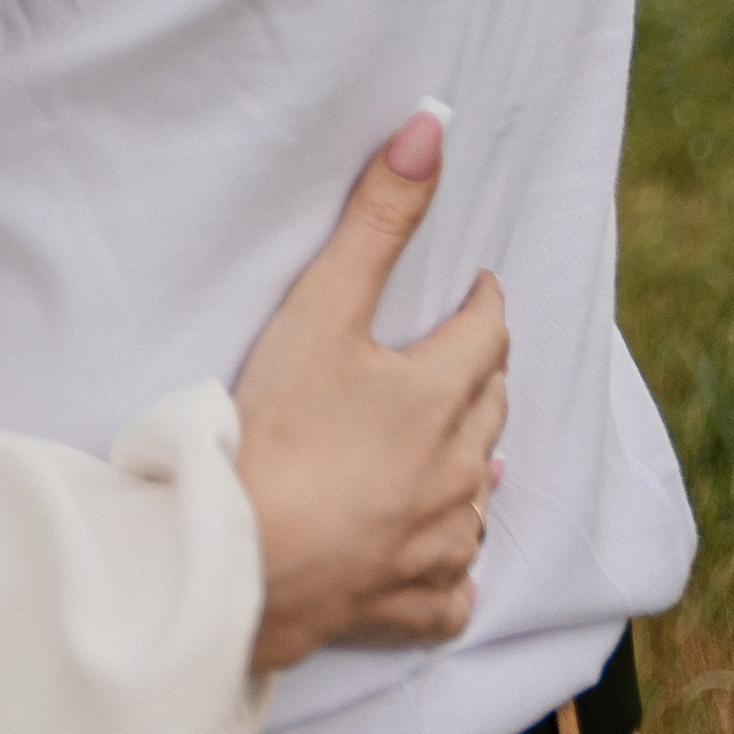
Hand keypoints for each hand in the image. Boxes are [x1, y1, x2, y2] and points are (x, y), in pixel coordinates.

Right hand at [231, 109, 507, 673]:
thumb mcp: (323, 307)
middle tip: (465, 355)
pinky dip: (452, 566)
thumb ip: (377, 219)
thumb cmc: (279, 428)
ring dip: (474, 467)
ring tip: (463, 452)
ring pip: (481, 498)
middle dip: (481, 376)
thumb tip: (433, 127)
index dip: (483, 305)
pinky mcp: (414, 605)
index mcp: (438, 397)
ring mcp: (440, 544)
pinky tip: (441, 556)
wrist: (244, 556)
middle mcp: (458, 473)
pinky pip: (455, 589)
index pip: (485, 335)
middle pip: (489, 411)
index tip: (478, 290)